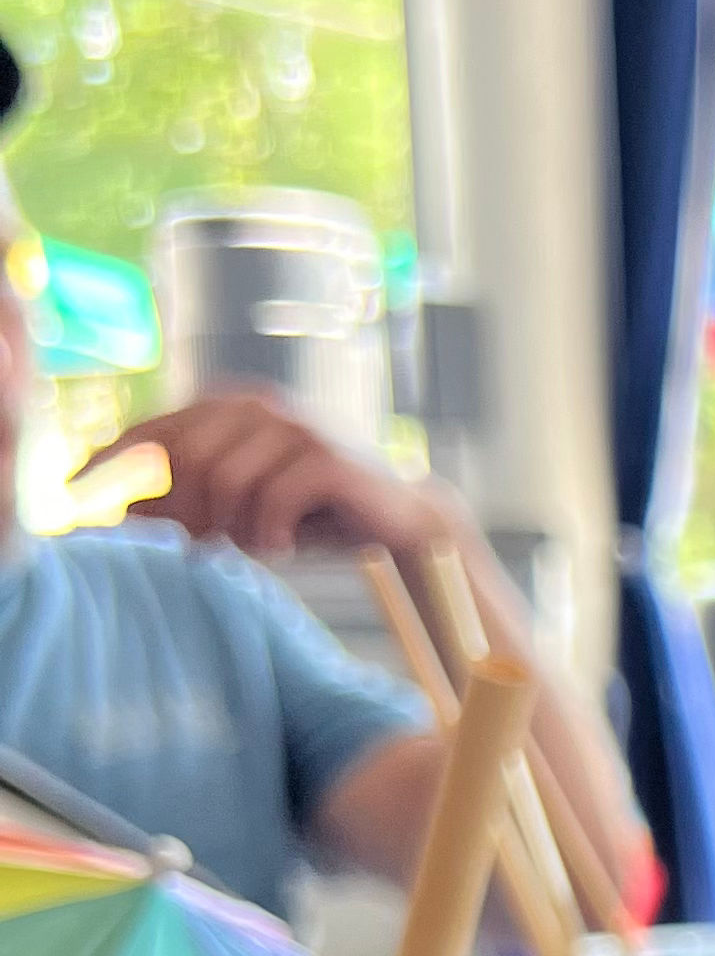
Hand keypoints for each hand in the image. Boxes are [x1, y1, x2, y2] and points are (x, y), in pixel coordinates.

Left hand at [77, 390, 455, 565]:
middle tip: (198, 551)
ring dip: (228, 528)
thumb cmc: (310, 514)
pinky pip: (269, 497)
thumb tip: (118, 510)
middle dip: (178, 513)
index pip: (151, 432)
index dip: (109, 465)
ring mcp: (293, 426)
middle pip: (182, 459)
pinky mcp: (325, 456)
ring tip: (249, 550)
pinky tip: (281, 547)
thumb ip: (187, 492)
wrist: (398, 520)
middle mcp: (256, 404)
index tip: (74, 496)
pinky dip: (267, 532)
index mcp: (229, 405)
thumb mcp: (239, 501)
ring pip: (222, 480)